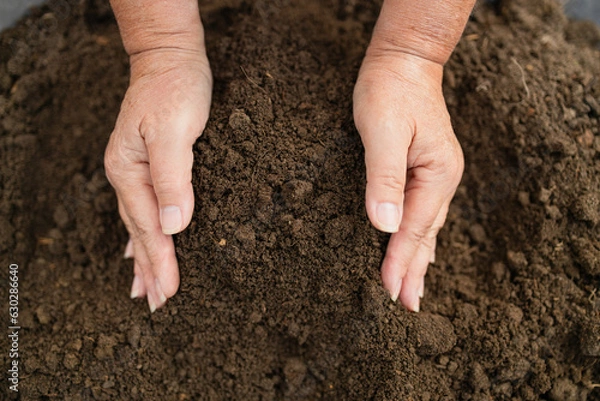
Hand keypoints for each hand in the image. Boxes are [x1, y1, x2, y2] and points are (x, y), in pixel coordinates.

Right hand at [105, 49, 211, 311]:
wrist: (169, 60)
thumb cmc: (174, 90)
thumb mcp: (175, 131)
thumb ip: (173, 178)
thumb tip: (174, 226)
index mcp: (130, 172)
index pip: (148, 228)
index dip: (161, 262)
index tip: (169, 294)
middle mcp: (127, 175)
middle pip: (138, 232)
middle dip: (150, 269)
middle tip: (157, 304)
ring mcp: (134, 170)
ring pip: (138, 224)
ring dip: (144, 257)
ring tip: (143, 287)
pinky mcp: (148, 165)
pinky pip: (141, 209)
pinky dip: (141, 233)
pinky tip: (138, 244)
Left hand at [353, 50, 463, 311]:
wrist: (404, 63)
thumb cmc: (389, 92)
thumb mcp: (381, 132)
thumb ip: (383, 178)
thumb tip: (383, 226)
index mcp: (436, 174)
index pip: (415, 228)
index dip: (400, 261)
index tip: (391, 292)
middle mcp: (441, 179)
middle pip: (426, 234)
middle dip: (415, 271)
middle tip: (407, 306)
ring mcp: (436, 175)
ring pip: (426, 227)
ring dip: (417, 258)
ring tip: (411, 289)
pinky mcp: (425, 171)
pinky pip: (423, 213)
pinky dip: (417, 237)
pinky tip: (415, 248)